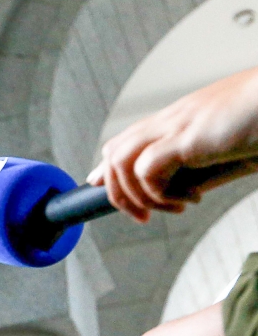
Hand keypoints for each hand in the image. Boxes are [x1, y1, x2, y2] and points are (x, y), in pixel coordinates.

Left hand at [87, 66, 257, 221]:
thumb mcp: (230, 153)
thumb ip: (202, 170)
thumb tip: (181, 192)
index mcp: (179, 120)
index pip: (127, 141)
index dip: (109, 169)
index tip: (106, 191)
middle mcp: (171, 120)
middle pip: (114, 151)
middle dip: (117, 191)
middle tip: (143, 216)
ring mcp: (176, 126)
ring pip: (120, 161)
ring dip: (137, 196)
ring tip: (169, 210)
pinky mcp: (186, 137)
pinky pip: (146, 170)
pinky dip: (161, 193)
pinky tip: (193, 198)